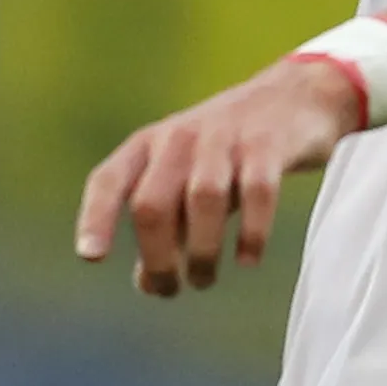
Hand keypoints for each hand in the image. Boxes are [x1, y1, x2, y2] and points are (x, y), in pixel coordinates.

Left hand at [76, 57, 358, 295]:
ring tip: (203, 280)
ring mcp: (225, 138)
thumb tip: (148, 284)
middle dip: (157, 257)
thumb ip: (165, 229)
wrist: (296, 96)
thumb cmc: (228, 154)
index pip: (109, 180)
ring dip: (201, 252)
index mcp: (149, 145)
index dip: (96, 217)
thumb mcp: (186, 182)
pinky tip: (247, 260)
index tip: (91, 257)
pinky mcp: (268, 144)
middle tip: (170, 289)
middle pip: (152, 202)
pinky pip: (256, 192)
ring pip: (202, 199)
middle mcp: (180, 137)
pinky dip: (251, 233)